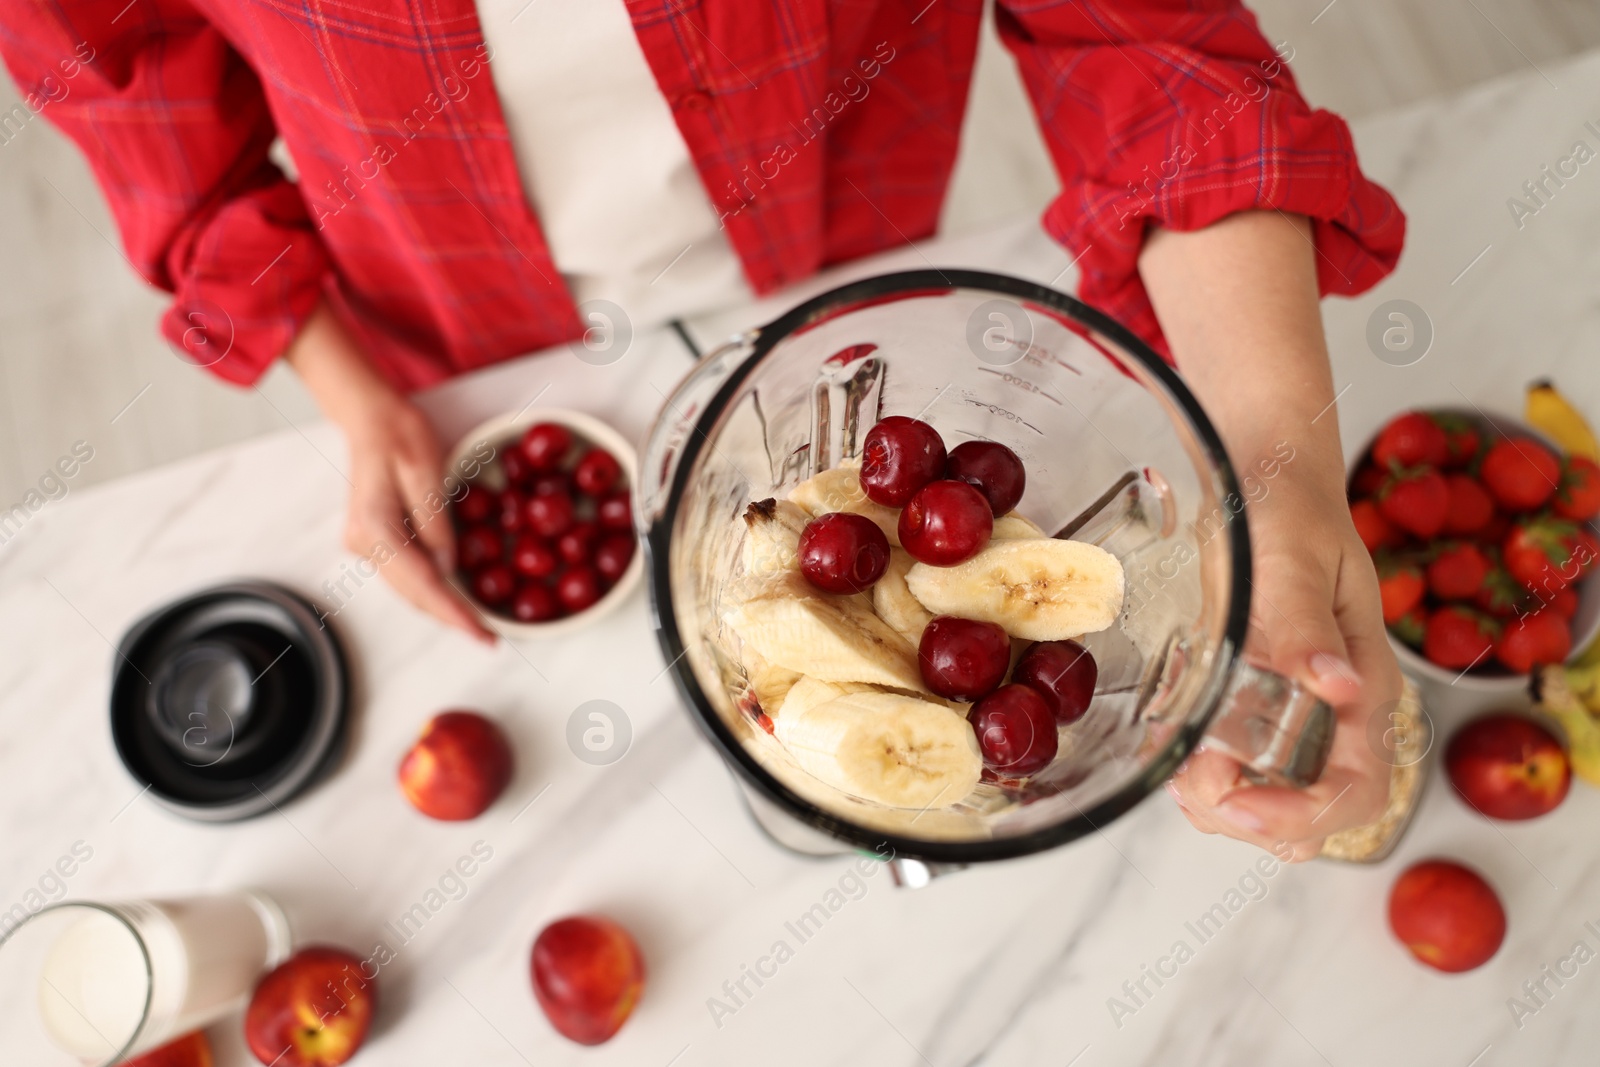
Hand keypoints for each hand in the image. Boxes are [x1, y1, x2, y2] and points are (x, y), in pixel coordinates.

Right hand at [287, 302, 494, 642]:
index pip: (422, 584)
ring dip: (442, 607)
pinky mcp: (371, 540)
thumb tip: (448, 571)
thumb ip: (437, 524)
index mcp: (375, 528)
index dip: (455, 615)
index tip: (482, 637)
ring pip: (408, 588)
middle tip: (489, 639)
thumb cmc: (400, 433)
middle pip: (413, 594)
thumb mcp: (428, 471)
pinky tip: (455, 596)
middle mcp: (362, 543)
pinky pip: (406, 573)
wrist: (369, 417)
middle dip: (452, 618)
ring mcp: (362, 544)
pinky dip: (431, 588)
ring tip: (477, 624)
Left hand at [1166, 472, 1400, 859]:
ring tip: (1176, 757)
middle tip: (1190, 777)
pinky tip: (1171, 742)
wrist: (1261, 479)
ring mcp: (1294, 713)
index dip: (1302, 816)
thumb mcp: (1293, 561)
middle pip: (1310, 815)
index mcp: (1363, 687)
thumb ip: (1306, 624)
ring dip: (1216, 799)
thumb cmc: (1289, 511)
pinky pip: (1232, 766)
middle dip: (1248, 815)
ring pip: (1266, 800)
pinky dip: (1198, 772)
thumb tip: (1334, 685)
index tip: (1240, 801)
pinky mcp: (1253, 704)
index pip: (1356, 791)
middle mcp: (1334, 713)